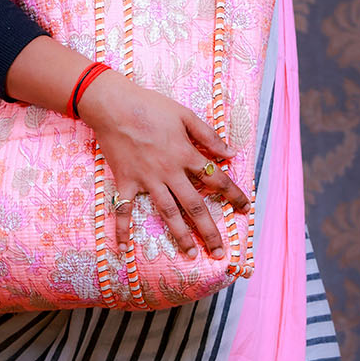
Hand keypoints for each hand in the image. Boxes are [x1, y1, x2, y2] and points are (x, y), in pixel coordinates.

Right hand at [77, 71, 249, 258]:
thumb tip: (231, 152)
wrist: (114, 105)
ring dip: (180, 235)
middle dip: (209, 230)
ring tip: (191, 255)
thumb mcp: (185, 114)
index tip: (245, 209)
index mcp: (186, 154)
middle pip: (194, 205)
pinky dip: (122, 229)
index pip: (216, 179)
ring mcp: (147, 179)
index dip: (233, 195)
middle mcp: (169, 172)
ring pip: (168, 212)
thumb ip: (208, 135)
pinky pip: (124, 209)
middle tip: (220, 252)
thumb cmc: (151, 106)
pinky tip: (124, 249)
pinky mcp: (126, 181)